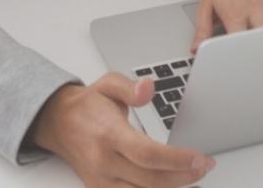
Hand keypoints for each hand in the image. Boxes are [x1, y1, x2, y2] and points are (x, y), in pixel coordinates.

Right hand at [32, 74, 215, 186]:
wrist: (57, 123)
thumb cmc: (87, 105)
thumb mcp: (108, 84)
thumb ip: (130, 87)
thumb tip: (148, 89)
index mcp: (108, 134)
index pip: (147, 154)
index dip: (177, 160)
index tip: (200, 157)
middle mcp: (104, 162)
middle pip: (151, 181)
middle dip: (185, 177)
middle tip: (204, 166)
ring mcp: (101, 181)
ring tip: (194, 178)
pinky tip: (171, 187)